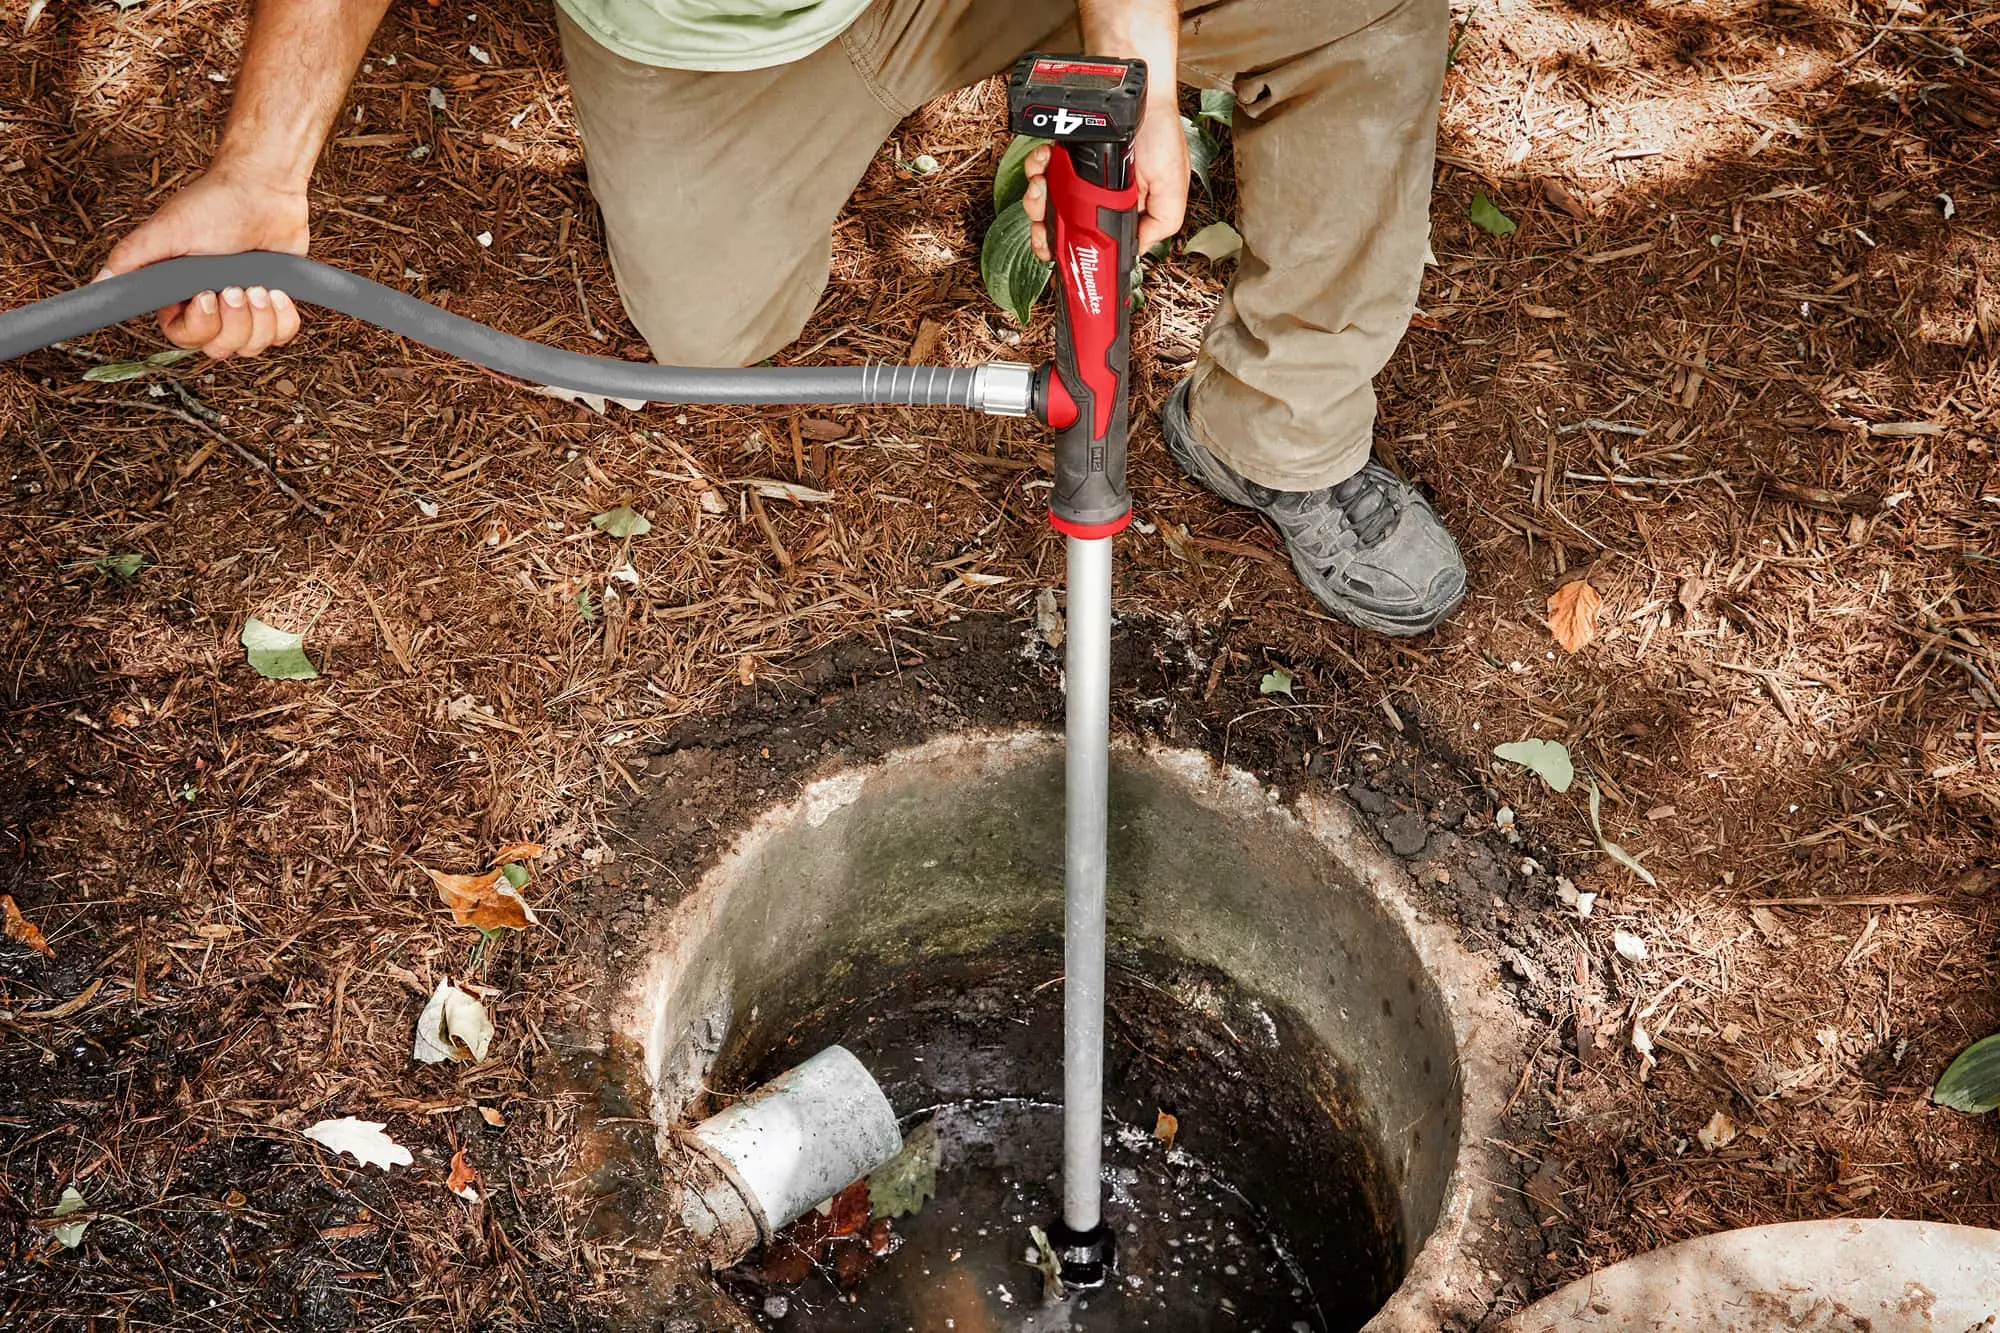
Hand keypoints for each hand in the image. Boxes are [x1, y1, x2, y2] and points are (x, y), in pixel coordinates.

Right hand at [97, 166, 309, 359]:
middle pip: (219, 347)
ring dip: (259, 319)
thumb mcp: (167, 231)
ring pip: (251, 346)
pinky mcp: (275, 304)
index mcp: (178, 294)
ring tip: (260, 286)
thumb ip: (132, 259)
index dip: (199, 326)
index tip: (206, 296)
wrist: (263, 189)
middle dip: (233, 322)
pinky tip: (278, 292)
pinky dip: (283, 319)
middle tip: (236, 288)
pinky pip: (281, 335)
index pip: (183, 337)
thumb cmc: (213, 204)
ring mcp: (245, 308)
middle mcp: (210, 306)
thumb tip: (99, 283)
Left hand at [1022, 101, 1188, 261]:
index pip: (1093, 243)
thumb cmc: (1160, 132)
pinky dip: (1035, 167)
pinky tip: (1045, 160)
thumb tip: (1137, 250)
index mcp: (1121, 210)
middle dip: (1045, 231)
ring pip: (1042, 202)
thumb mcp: (1173, 187)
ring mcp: (1076, 176)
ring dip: (1036, 199)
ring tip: (1044, 186)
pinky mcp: (1061, 155)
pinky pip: (1037, 168)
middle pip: (1060, 228)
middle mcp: (1096, 196)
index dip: (1073, 252)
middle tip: (1044, 225)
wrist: (1141, 88)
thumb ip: (1161, 222)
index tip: (1060, 254)